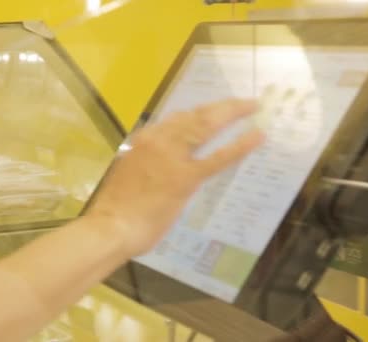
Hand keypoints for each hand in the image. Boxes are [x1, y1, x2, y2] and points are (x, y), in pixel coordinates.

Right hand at [88, 99, 263, 256]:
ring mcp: (172, 156)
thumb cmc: (115, 208)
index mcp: (141, 140)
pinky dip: (240, 145)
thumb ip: (148, 165)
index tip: (212, 110)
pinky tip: (257, 136)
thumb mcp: (129, 175)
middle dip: (220, 106)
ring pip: (206, 125)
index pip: (175, 120)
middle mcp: (157, 140)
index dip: (197, 114)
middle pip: (194, 115)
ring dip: (231, 113)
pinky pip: (218, 157)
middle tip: (241, 103)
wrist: (111, 225)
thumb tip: (162, 167)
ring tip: (251, 106)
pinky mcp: (186, 178)